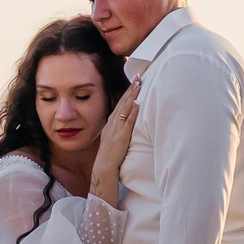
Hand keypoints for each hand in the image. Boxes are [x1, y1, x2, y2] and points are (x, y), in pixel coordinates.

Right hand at [89, 88, 139, 203]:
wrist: (104, 166)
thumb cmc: (110, 153)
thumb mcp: (113, 136)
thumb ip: (119, 127)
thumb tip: (127, 118)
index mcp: (112, 123)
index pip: (121, 104)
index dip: (127, 92)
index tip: (134, 82)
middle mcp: (114, 123)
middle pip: (123, 102)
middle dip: (131, 89)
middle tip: (138, 77)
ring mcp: (117, 129)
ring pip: (125, 109)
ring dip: (132, 97)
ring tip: (138, 85)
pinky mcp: (122, 137)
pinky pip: (128, 123)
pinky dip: (132, 113)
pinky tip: (136, 105)